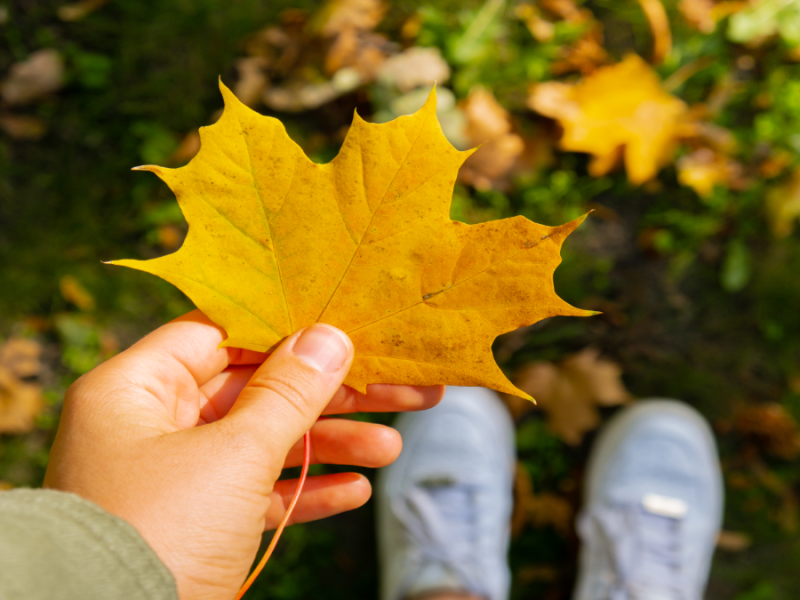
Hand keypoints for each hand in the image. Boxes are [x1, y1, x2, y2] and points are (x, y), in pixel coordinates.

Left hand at [44, 310, 442, 599]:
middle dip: (330, 395)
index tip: (344, 327)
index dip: (286, 329)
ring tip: (391, 448)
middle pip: (257, 389)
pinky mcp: (194, 524)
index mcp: (138, 388)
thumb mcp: (233, 455)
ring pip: (264, 443)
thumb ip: (288, 393)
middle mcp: (153, 425)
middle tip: (398, 387)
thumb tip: (329, 337)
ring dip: (329, 445)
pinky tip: (356, 491)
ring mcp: (174, 477)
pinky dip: (304, 491)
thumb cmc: (160, 534)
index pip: (222, 335)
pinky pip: (256, 493)